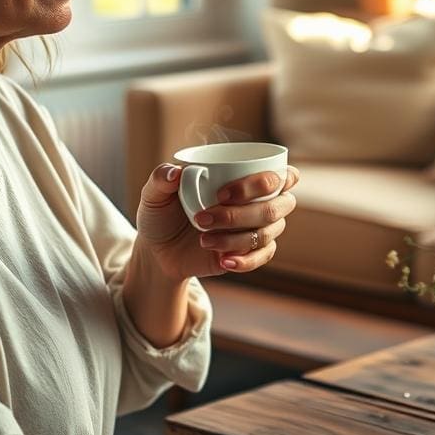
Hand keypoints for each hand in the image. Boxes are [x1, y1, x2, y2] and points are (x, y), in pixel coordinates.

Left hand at [134, 163, 299, 281]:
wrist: (158, 252)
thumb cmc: (162, 214)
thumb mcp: (154, 195)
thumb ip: (160, 178)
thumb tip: (175, 173)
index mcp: (244, 177)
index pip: (280, 174)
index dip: (261, 182)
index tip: (221, 193)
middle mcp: (259, 200)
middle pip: (280, 205)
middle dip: (242, 214)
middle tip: (203, 219)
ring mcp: (257, 227)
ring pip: (268, 231)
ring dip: (235, 238)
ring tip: (203, 239)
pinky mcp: (251, 252)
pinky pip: (264, 256)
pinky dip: (245, 259)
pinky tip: (224, 260)